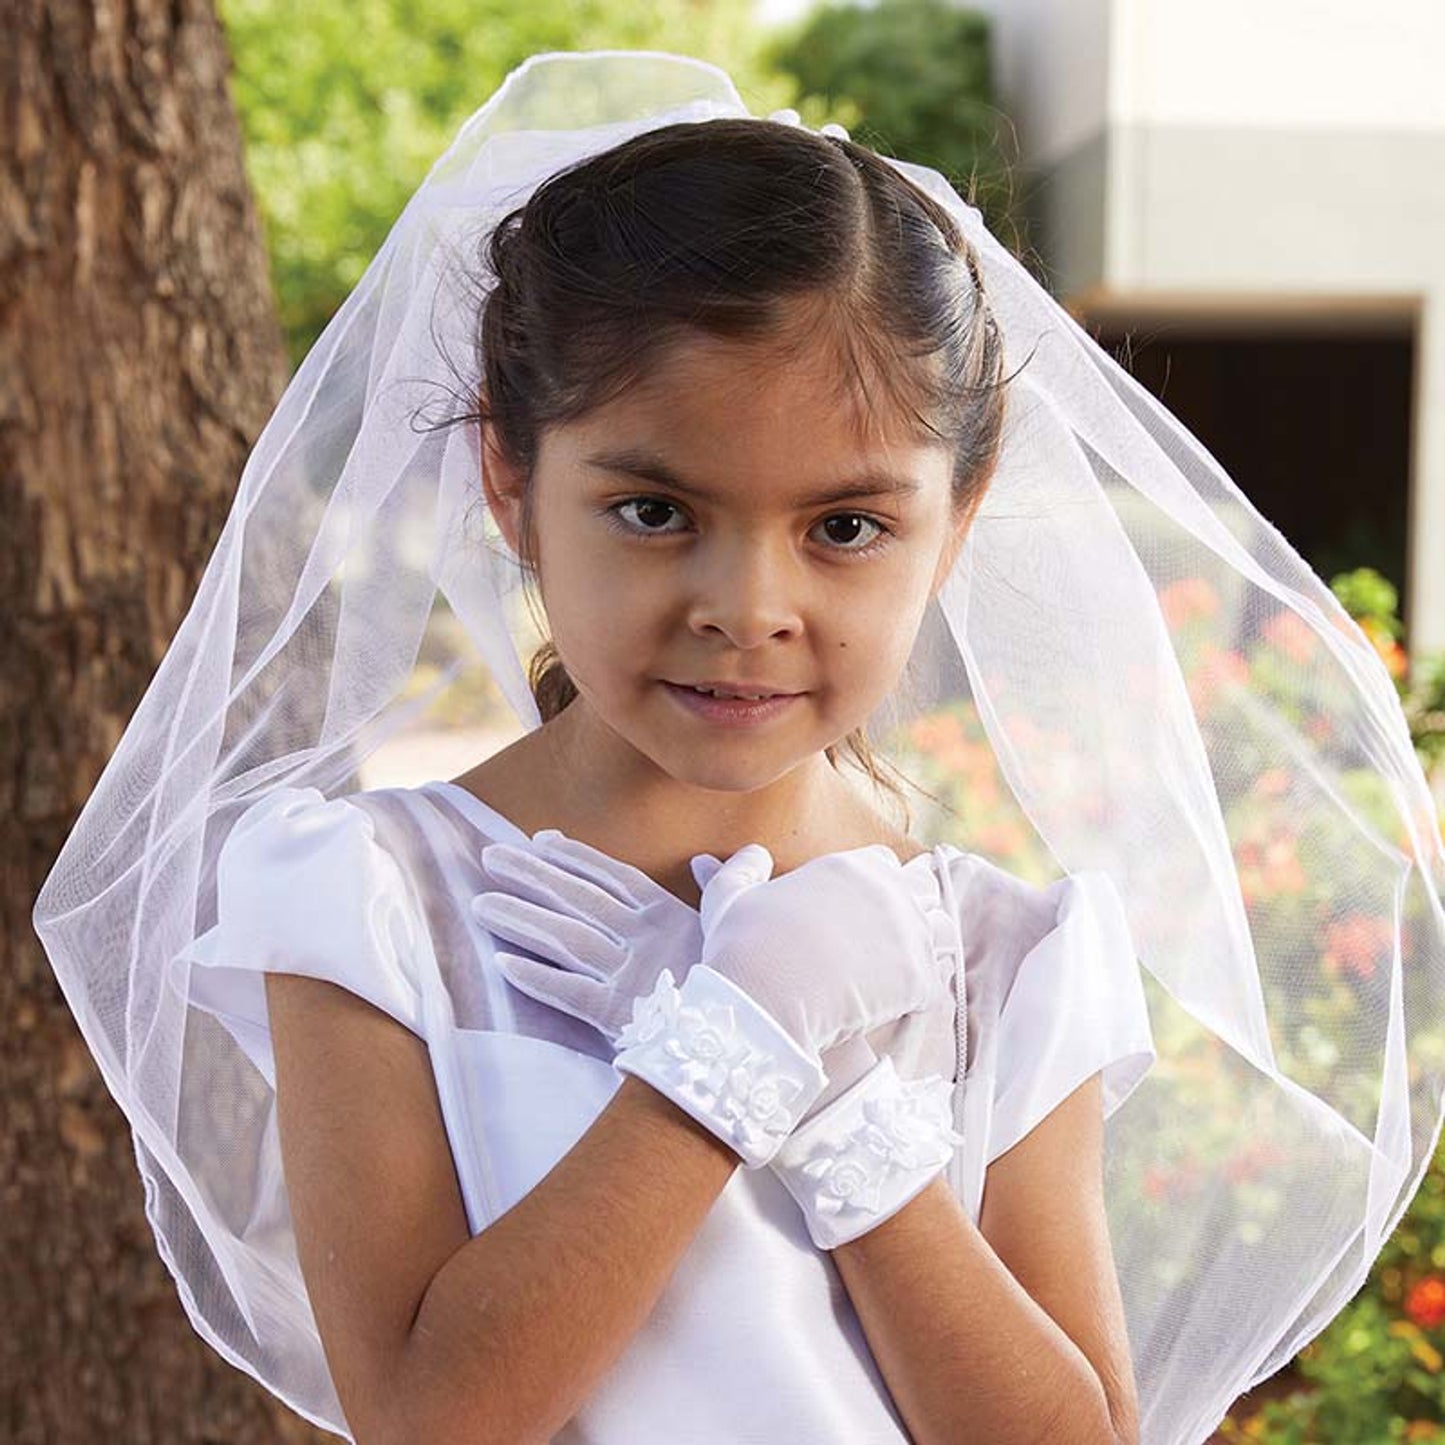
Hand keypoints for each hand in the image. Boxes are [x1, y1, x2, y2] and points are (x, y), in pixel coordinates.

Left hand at [469, 832, 909, 1118]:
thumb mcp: (741, 927)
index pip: (614, 876)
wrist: (763, 1038)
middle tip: (488, 856)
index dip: (576, 858)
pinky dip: (534, 978)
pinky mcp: (620, 1015)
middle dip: (531, 875)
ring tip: (480, 903)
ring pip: (564, 938)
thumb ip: (725, 888)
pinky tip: (501, 963)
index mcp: (671, 914)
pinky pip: (569, 993)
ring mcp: (631, 975)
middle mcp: (645, 938)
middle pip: (576, 899)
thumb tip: (711, 860)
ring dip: (520, 919)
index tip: (541, 841)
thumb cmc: (754, 982)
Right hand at [694, 843, 956, 1067]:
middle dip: (911, 907)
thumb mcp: (729, 899)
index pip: (883, 862)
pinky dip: (920, 992)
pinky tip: (897, 1003)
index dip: (874, 883)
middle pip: (922, 888)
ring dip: (926, 945)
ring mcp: (909, 934)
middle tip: (886, 939)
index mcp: (851, 866)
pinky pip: (935, 981)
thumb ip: (739, 870)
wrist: (762, 1002)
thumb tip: (739, 856)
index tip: (860, 908)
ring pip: (941, 930)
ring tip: (899, 968)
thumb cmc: (742, 946)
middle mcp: (889, 891)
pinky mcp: (918, 978)